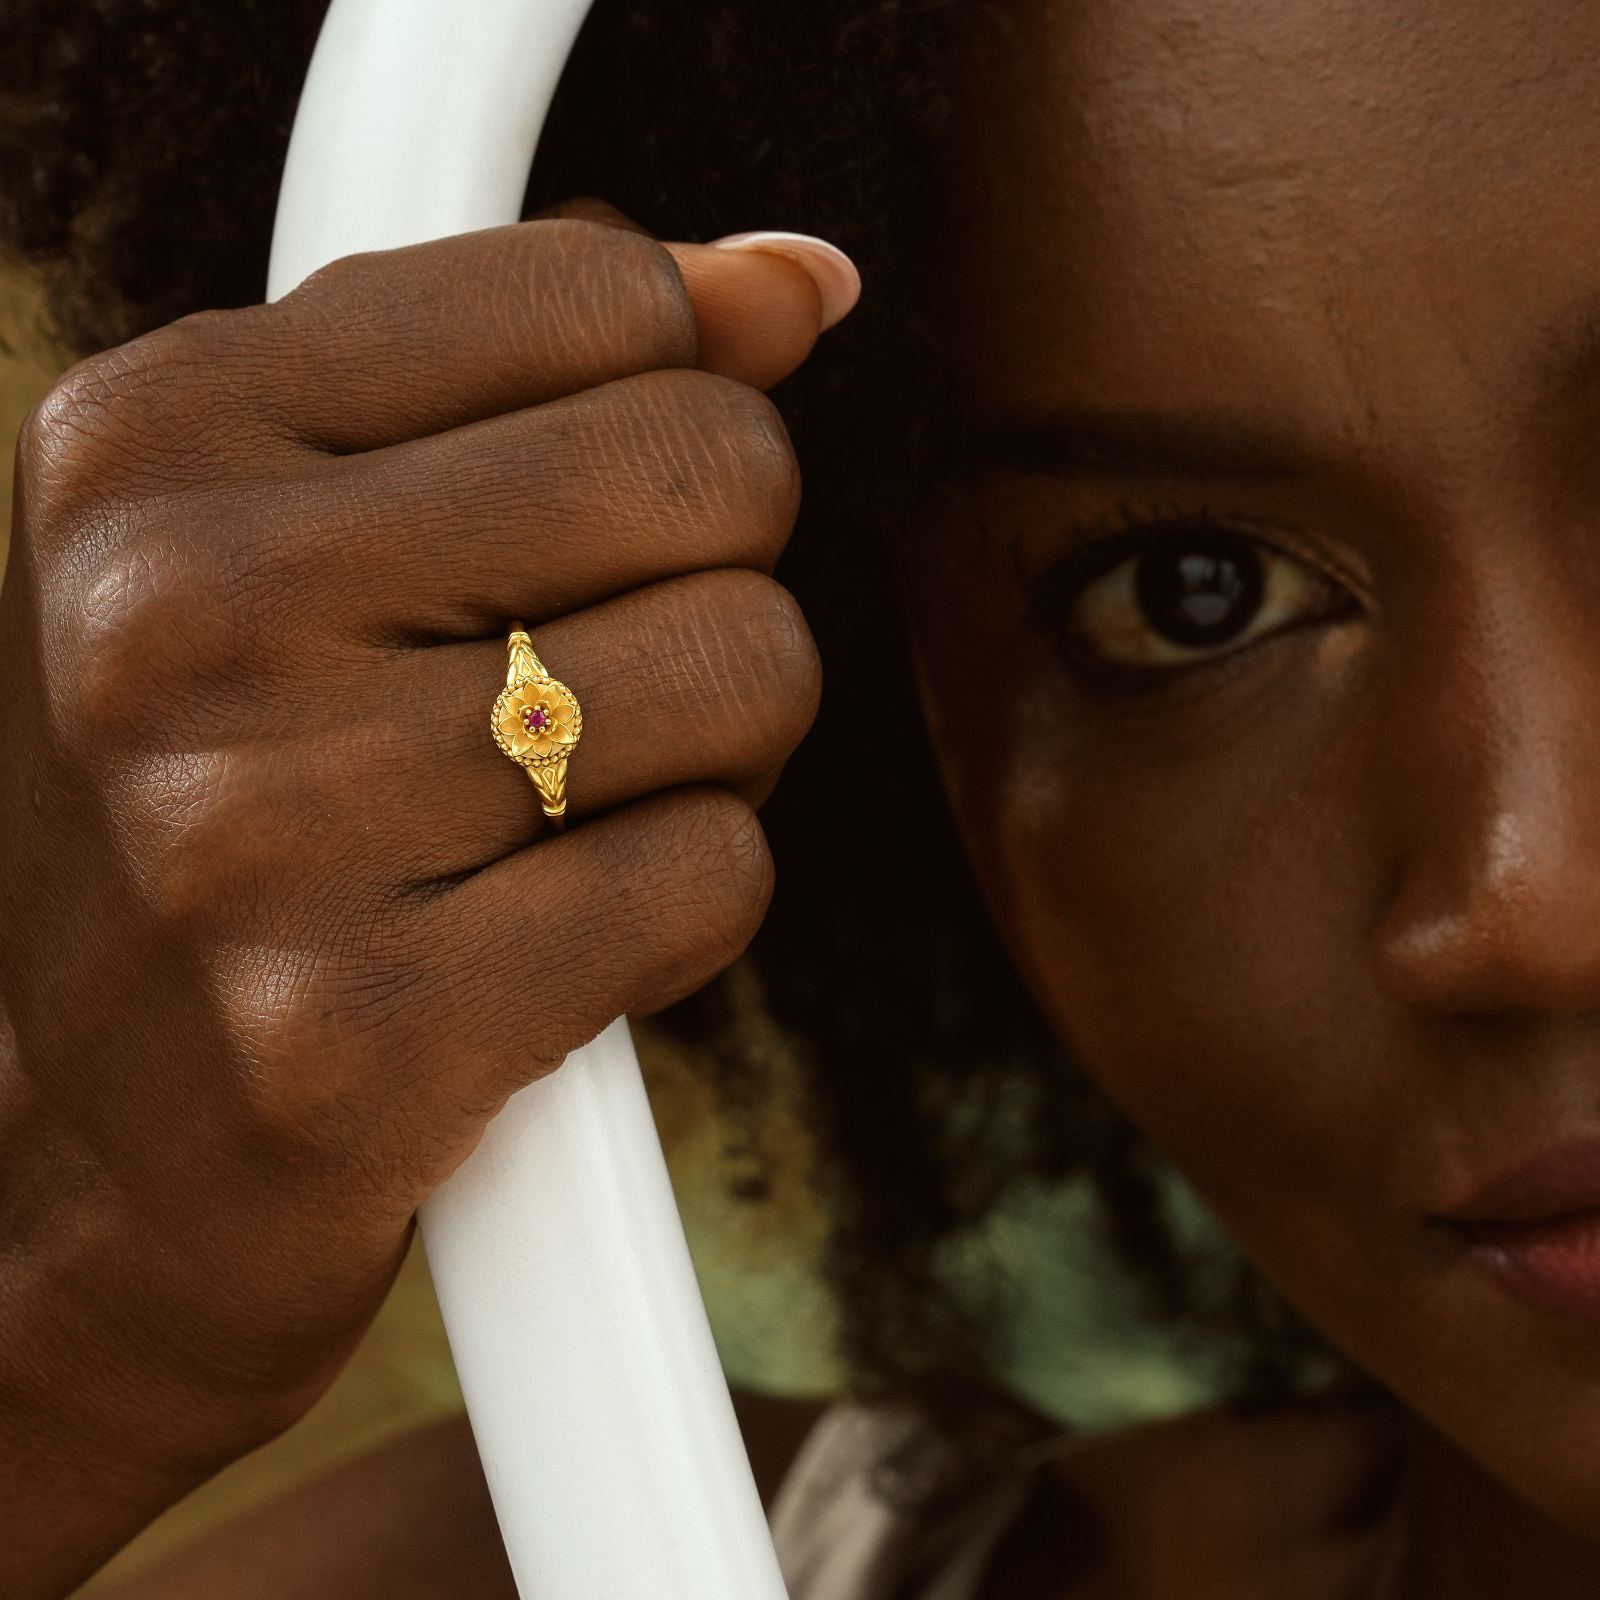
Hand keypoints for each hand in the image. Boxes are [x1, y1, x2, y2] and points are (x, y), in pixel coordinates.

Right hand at [0, 198, 852, 1595]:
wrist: (84, 1149)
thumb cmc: (233, 806)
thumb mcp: (319, 533)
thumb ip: (557, 375)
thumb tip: (804, 281)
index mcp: (160, 436)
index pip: (602, 291)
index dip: (661, 410)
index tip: (587, 516)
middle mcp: (182, 605)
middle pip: (713, 469)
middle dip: (717, 581)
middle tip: (600, 682)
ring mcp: (260, 822)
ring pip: (749, 671)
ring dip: (716, 751)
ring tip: (567, 810)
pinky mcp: (360, 1026)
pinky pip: (718, 873)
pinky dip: (688, 902)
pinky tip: (555, 935)